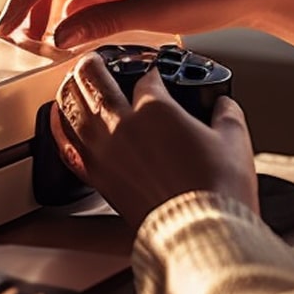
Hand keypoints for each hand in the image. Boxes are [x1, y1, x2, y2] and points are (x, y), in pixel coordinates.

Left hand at [49, 51, 257, 229]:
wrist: (200, 233)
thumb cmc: (216, 191)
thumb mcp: (234, 139)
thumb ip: (226, 113)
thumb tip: (223, 105)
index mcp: (155, 109)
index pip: (145, 76)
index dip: (150, 70)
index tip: (155, 74)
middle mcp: (121, 125)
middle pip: (94, 80)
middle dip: (95, 64)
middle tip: (97, 60)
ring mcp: (104, 152)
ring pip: (72, 106)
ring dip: (70, 88)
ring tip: (73, 80)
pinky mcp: (96, 178)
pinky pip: (65, 144)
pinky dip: (59, 126)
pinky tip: (58, 118)